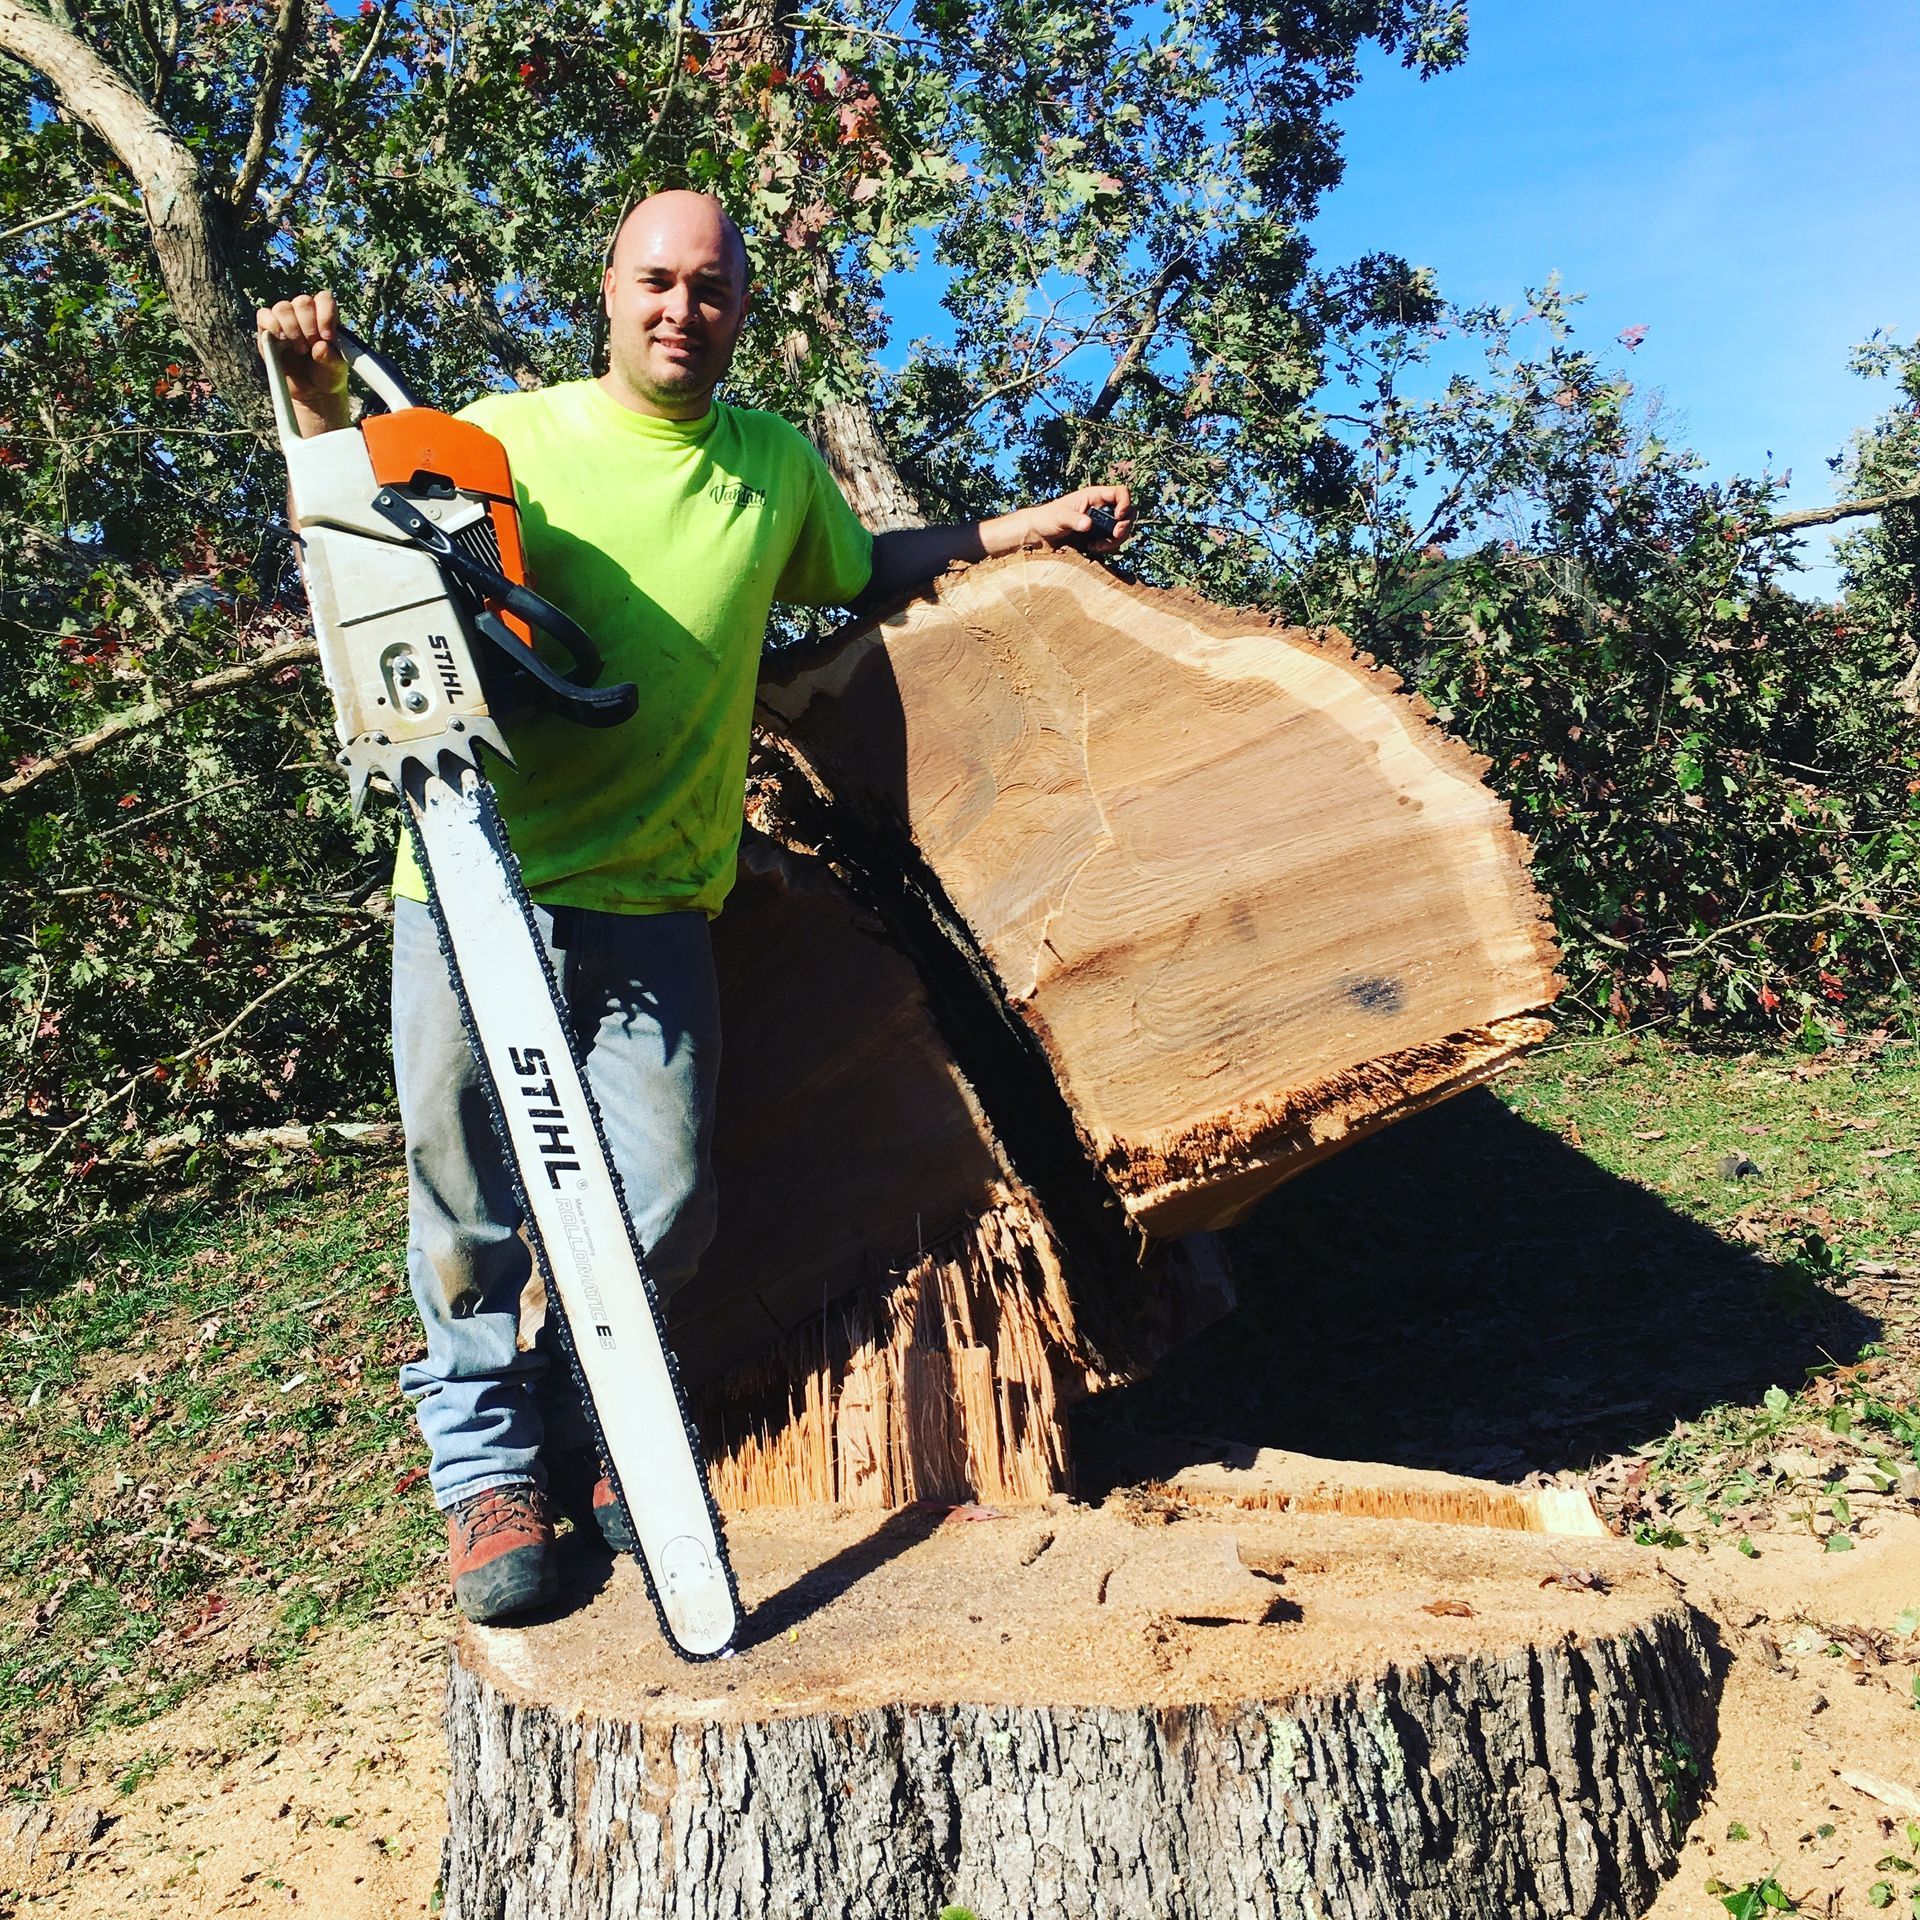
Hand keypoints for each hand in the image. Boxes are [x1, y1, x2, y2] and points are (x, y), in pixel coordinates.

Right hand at [255, 291, 349, 435]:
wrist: (312, 393)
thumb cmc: (327, 375)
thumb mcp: (336, 369)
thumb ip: (331, 358)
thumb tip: (320, 347)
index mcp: (324, 317)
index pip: (324, 299)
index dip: (325, 315)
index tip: (328, 337)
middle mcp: (304, 314)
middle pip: (302, 302)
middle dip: (308, 325)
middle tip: (312, 346)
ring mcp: (284, 320)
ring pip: (283, 307)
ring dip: (292, 329)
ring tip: (300, 350)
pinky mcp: (267, 330)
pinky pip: (264, 315)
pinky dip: (272, 325)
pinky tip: (281, 340)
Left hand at [984, 484, 1135, 556]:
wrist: (1038, 534)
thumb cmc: (1046, 518)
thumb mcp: (1059, 517)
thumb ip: (1074, 520)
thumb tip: (1089, 525)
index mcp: (1094, 496)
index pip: (1121, 493)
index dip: (1125, 503)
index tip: (1118, 516)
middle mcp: (1101, 507)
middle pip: (1128, 512)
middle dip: (1125, 525)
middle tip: (1115, 535)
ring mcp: (1101, 522)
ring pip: (1122, 528)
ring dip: (1116, 539)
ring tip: (1098, 546)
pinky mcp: (1098, 536)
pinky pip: (1112, 541)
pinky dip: (1108, 546)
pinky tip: (1092, 548)